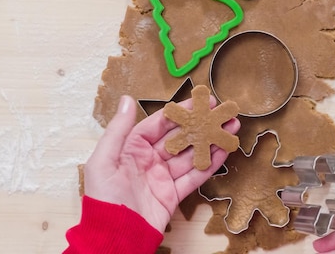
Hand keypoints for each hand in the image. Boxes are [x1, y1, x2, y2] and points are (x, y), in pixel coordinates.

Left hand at [83, 95, 239, 232]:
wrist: (115, 236)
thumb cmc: (103, 199)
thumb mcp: (104, 160)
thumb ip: (118, 129)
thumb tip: (126, 99)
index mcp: (131, 148)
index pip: (160, 123)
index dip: (181, 111)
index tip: (200, 101)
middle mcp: (149, 160)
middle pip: (180, 137)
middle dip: (201, 124)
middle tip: (222, 113)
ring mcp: (163, 177)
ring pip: (191, 155)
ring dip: (210, 141)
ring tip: (230, 128)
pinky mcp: (173, 194)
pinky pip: (194, 176)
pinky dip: (210, 164)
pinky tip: (224, 151)